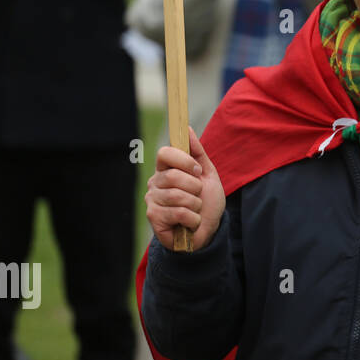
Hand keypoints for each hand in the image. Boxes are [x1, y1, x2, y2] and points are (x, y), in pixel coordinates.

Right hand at [146, 127, 225, 251]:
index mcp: (166, 169)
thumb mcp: (207, 174)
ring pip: (177, 195)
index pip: (165, 153)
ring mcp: (152, 200)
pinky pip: (178, 212)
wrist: (207, 231)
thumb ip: (197, 152)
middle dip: (195, 187)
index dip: (184, 161)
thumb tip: (187, 128)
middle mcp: (155, 182)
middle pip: (173, 176)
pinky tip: (190, 222)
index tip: (197, 171)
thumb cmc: (207, 202)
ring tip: (195, 210)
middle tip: (198, 196)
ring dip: (196, 205)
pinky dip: (193, 218)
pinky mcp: (154, 217)